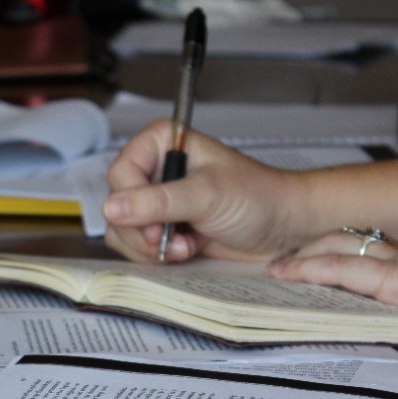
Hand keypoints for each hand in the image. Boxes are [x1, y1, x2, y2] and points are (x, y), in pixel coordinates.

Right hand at [103, 123, 302, 263]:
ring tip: (185, 246)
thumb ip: (159, 201)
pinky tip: (186, 250)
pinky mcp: (163, 226)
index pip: (121, 174)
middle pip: (117, 204)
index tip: (156, 224)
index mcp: (162, 143)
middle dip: (143, 230)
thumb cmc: (258, 198)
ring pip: (122, 228)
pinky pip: (135, 245)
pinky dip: (156, 255)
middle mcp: (155, 168)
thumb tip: (113, 207)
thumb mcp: (207, 196)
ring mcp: (157, 199)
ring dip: (150, 246)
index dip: (132, 204)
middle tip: (171, 239)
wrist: (284, 228)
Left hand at [264, 221, 397, 322]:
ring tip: (270, 267)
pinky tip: (284, 272)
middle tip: (278, 258)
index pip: (366, 254)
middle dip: (307, 249)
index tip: (313, 258)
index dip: (335, 253)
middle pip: (340, 244)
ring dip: (298, 258)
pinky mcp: (390, 276)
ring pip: (331, 251)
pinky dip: (307, 269)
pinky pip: (338, 269)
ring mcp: (392, 264)